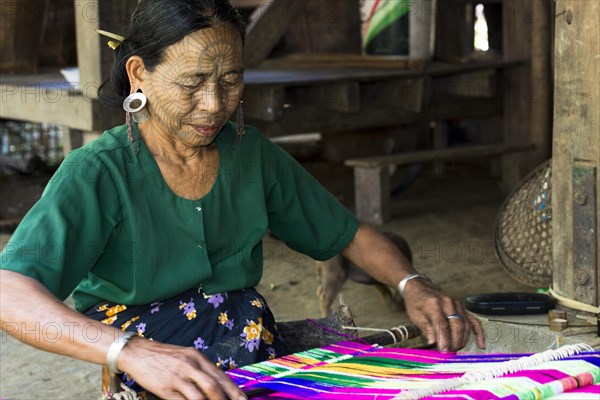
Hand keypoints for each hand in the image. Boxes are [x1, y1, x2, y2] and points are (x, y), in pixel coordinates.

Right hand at [118, 337, 246, 399]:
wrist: (137, 352)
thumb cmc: (164, 356)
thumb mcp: (186, 356)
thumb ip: (201, 369)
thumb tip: (218, 385)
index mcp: (197, 357)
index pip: (221, 376)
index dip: (234, 391)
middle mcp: (190, 366)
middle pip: (214, 387)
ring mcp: (178, 377)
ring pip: (200, 397)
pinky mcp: (165, 388)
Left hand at [403, 279, 484, 351]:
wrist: (420, 287)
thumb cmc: (416, 303)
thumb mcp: (415, 316)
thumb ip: (426, 329)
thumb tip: (433, 343)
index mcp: (434, 305)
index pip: (442, 325)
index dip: (444, 340)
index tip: (444, 352)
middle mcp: (448, 303)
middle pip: (457, 326)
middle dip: (454, 342)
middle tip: (449, 352)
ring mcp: (457, 305)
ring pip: (466, 325)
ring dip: (463, 340)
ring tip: (455, 350)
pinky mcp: (462, 308)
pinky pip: (474, 321)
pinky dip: (479, 333)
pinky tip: (481, 344)